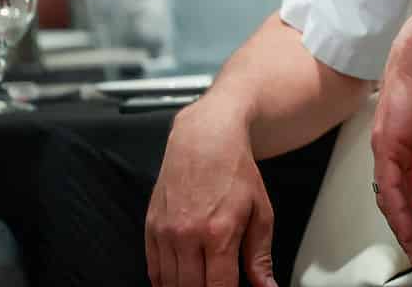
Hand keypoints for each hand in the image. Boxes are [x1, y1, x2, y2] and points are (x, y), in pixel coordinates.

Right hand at [145, 99, 276, 286]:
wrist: (205, 138)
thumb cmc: (236, 172)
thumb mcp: (260, 211)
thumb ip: (260, 255)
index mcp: (219, 233)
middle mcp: (187, 235)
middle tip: (217, 284)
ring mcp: (165, 232)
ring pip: (169, 284)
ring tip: (202, 281)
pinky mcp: (150, 228)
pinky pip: (153, 270)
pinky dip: (165, 281)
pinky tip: (180, 279)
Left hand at [370, 23, 411, 266]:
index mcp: (402, 143)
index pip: (404, 186)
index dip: (411, 211)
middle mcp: (388, 148)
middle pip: (393, 197)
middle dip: (404, 225)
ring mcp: (385, 147)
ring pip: (390, 196)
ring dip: (402, 224)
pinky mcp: (388, 144)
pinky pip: (391, 185)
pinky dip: (399, 208)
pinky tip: (407, 225)